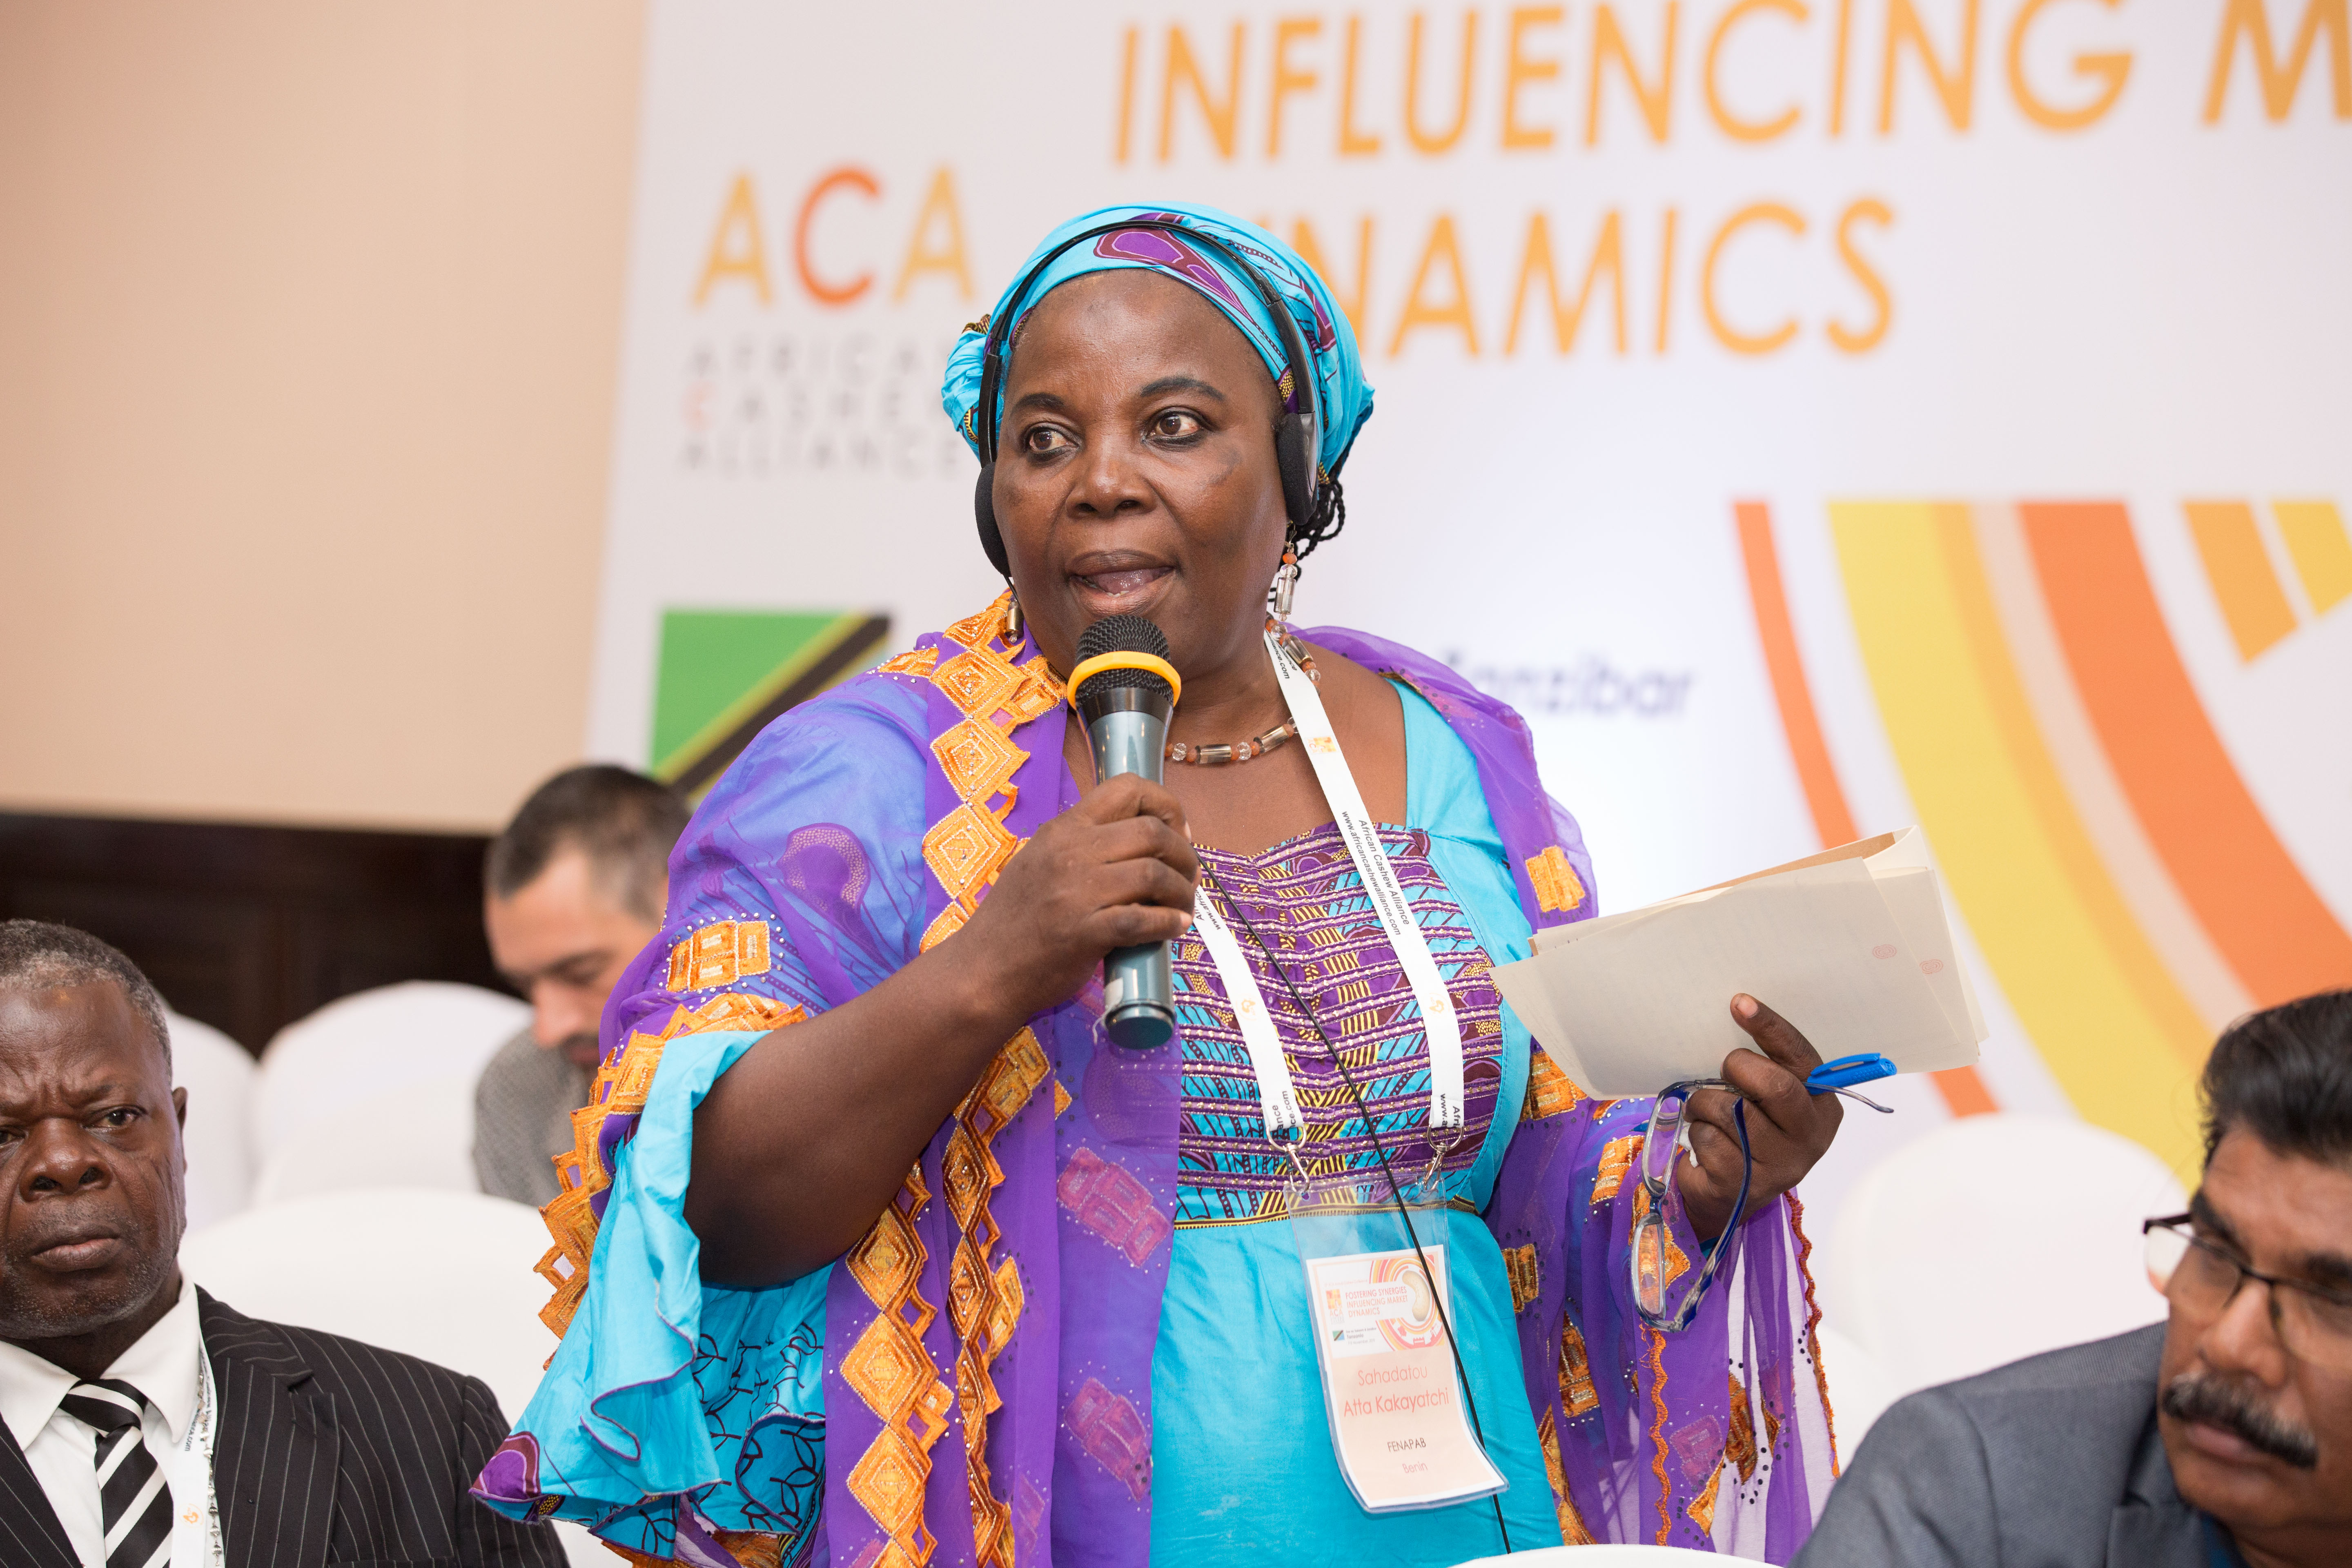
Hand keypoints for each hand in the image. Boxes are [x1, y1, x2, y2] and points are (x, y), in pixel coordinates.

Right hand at [949, 773, 1198, 1024]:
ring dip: (1182, 892)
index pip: (1127, 788)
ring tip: (1183, 907)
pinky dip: (1168, 923)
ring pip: (1154, 873)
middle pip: (1151, 832)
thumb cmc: (1015, 920)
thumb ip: (1081, 846)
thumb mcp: (1039, 861)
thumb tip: (1138, 841)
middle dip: (1184, 854)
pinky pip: (1142, 920)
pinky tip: (1175, 927)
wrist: (982, 971)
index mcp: (1063, 829)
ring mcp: (1076, 892)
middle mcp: (1070, 852)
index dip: (1166, 804)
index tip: (1177, 831)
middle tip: (1189, 877)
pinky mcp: (1083, 932)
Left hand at [1674, 994, 1843, 1240]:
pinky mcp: (1744, 1183)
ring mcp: (1780, 1165)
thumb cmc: (1748, 1131)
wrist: (1728, 1195)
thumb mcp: (1767, 1099)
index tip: (1741, 1002)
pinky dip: (1697, 1132)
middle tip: (1725, 1071)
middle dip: (1739, 1067)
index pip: (1801, 1059)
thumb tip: (1738, 1012)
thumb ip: (1766, 1067)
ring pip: (1731, 1109)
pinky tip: (1707, 1143)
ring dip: (1706, 1104)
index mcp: (1822, 1107)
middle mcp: (1810, 1138)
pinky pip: (1708, 1138)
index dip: (1771, 1028)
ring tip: (1709, 1114)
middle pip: (1776, 1085)